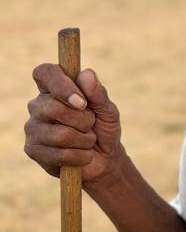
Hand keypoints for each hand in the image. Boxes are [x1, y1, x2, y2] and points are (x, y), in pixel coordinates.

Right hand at [24, 65, 123, 184]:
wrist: (104, 158)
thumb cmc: (103, 128)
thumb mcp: (107, 110)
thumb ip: (98, 93)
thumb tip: (86, 74)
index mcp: (54, 88)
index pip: (45, 72)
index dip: (61, 85)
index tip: (81, 101)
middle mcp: (38, 105)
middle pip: (54, 109)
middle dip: (84, 121)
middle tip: (91, 126)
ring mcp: (32, 128)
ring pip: (60, 135)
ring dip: (84, 140)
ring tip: (87, 141)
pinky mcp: (32, 150)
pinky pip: (60, 154)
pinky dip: (80, 156)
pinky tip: (81, 155)